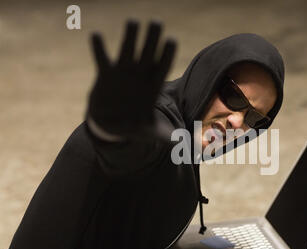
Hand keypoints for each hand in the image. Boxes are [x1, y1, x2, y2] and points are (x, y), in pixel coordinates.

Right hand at [86, 20, 175, 139]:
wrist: (114, 125)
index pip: (162, 68)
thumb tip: (184, 144)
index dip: (166, 55)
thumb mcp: (153, 132)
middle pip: (147, 53)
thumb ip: (168, 136)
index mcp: (152, 87)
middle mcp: (139, 76)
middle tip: (157, 22)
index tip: (172, 40)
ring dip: (129, 36)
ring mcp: (122, 73)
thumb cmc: (137, 126)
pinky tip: (96, 35)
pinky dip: (98, 49)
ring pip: (127, 50)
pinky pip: (101, 59)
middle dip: (152, 38)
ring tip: (132, 20)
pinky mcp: (105, 75)